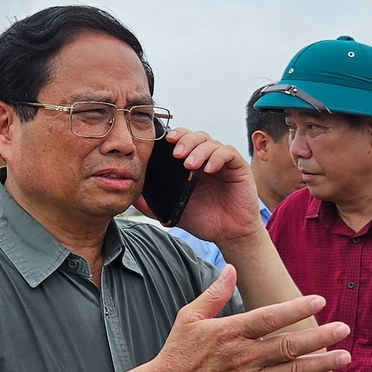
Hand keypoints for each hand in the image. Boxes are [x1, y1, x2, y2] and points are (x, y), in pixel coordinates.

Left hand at [148, 128, 260, 242]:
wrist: (229, 235)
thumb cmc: (204, 220)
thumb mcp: (174, 210)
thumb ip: (153, 204)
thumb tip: (132, 196)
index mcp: (191, 165)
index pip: (183, 141)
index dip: (175, 136)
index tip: (165, 141)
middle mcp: (207, 159)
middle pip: (196, 136)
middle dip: (185, 140)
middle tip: (176, 153)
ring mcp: (223, 162)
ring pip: (211, 142)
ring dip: (199, 150)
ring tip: (189, 165)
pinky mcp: (239, 167)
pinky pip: (228, 153)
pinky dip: (217, 157)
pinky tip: (209, 169)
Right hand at [154, 268, 349, 371]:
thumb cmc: (180, 351)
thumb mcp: (190, 316)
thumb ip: (215, 292)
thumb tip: (232, 268)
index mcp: (230, 333)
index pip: (269, 318)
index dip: (295, 309)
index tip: (319, 300)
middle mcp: (243, 357)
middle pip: (288, 346)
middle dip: (319, 337)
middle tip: (344, 329)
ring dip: (321, 363)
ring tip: (345, 356)